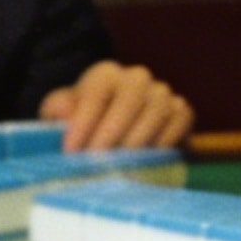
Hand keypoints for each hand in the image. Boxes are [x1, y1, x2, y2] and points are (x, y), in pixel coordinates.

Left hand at [39, 60, 193, 151]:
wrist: (113, 139)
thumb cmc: (82, 126)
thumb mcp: (59, 117)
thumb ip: (58, 111)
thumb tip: (66, 112)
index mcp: (104, 74)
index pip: (95, 93)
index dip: (82, 123)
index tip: (72, 152)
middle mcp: (136, 78)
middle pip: (130, 98)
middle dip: (111, 132)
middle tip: (97, 161)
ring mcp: (162, 93)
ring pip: (157, 110)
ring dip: (137, 140)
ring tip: (119, 166)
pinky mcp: (182, 111)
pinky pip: (179, 122)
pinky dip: (163, 143)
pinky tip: (146, 162)